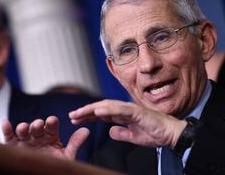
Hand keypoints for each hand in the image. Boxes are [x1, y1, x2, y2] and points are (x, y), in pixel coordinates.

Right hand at [2, 116, 88, 159]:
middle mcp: (38, 136)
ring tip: (23, 127)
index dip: (51, 123)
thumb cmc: (54, 168)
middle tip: (38, 125)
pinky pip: (9, 137)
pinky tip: (6, 123)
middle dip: (36, 125)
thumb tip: (86, 131)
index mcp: (51, 136)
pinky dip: (7, 129)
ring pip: (23, 131)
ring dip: (23, 127)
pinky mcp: (13, 146)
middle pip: (36, 127)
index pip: (51, 126)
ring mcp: (25, 140)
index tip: (52, 121)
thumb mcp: (66, 157)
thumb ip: (75, 144)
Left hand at [69, 99, 186, 147]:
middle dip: (85, 111)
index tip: (75, 119)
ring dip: (91, 109)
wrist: (172, 134)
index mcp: (122, 115)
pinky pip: (119, 110)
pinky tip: (96, 112)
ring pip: (106, 106)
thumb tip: (110, 131)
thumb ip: (121, 133)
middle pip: (100, 108)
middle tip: (71, 116)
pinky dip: (107, 109)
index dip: (87, 115)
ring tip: (79, 113)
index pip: (101, 113)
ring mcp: (129, 109)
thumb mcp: (133, 137)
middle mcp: (124, 109)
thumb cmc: (155, 133)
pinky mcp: (136, 111)